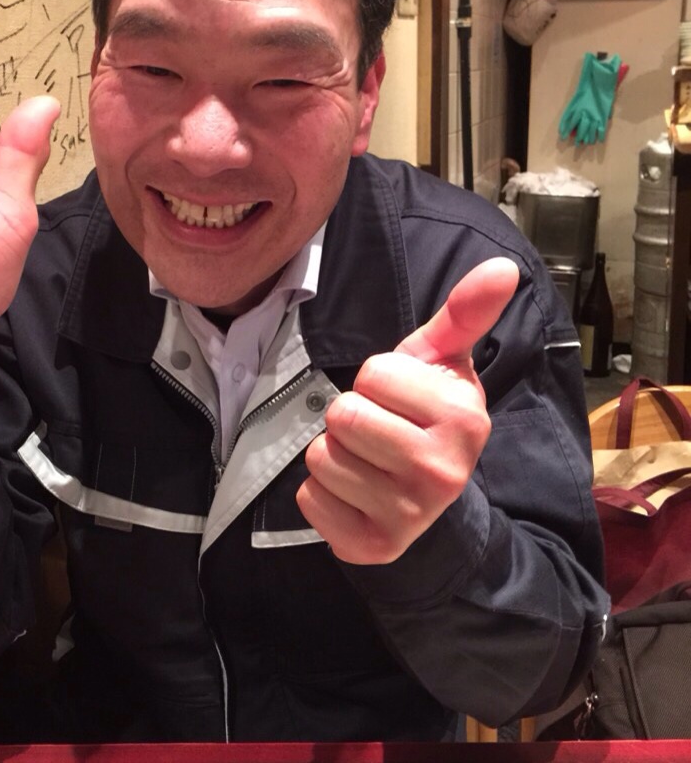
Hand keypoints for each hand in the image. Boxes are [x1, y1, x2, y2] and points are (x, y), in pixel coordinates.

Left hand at [296, 257, 519, 564]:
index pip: (372, 373)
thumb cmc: (427, 414)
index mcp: (464, 419)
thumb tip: (504, 267)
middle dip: (352, 415)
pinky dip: (321, 493)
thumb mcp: (444, 361)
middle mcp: (441, 472)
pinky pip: (308, 498)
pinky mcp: (370, 546)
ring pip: (321, 456)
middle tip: (380, 429)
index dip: (377, 380)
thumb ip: (465, 313)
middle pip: (343, 415)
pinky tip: (354, 492)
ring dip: (334, 453)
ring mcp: (407, 515)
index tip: (401, 398)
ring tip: (368, 459)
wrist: (433, 496)